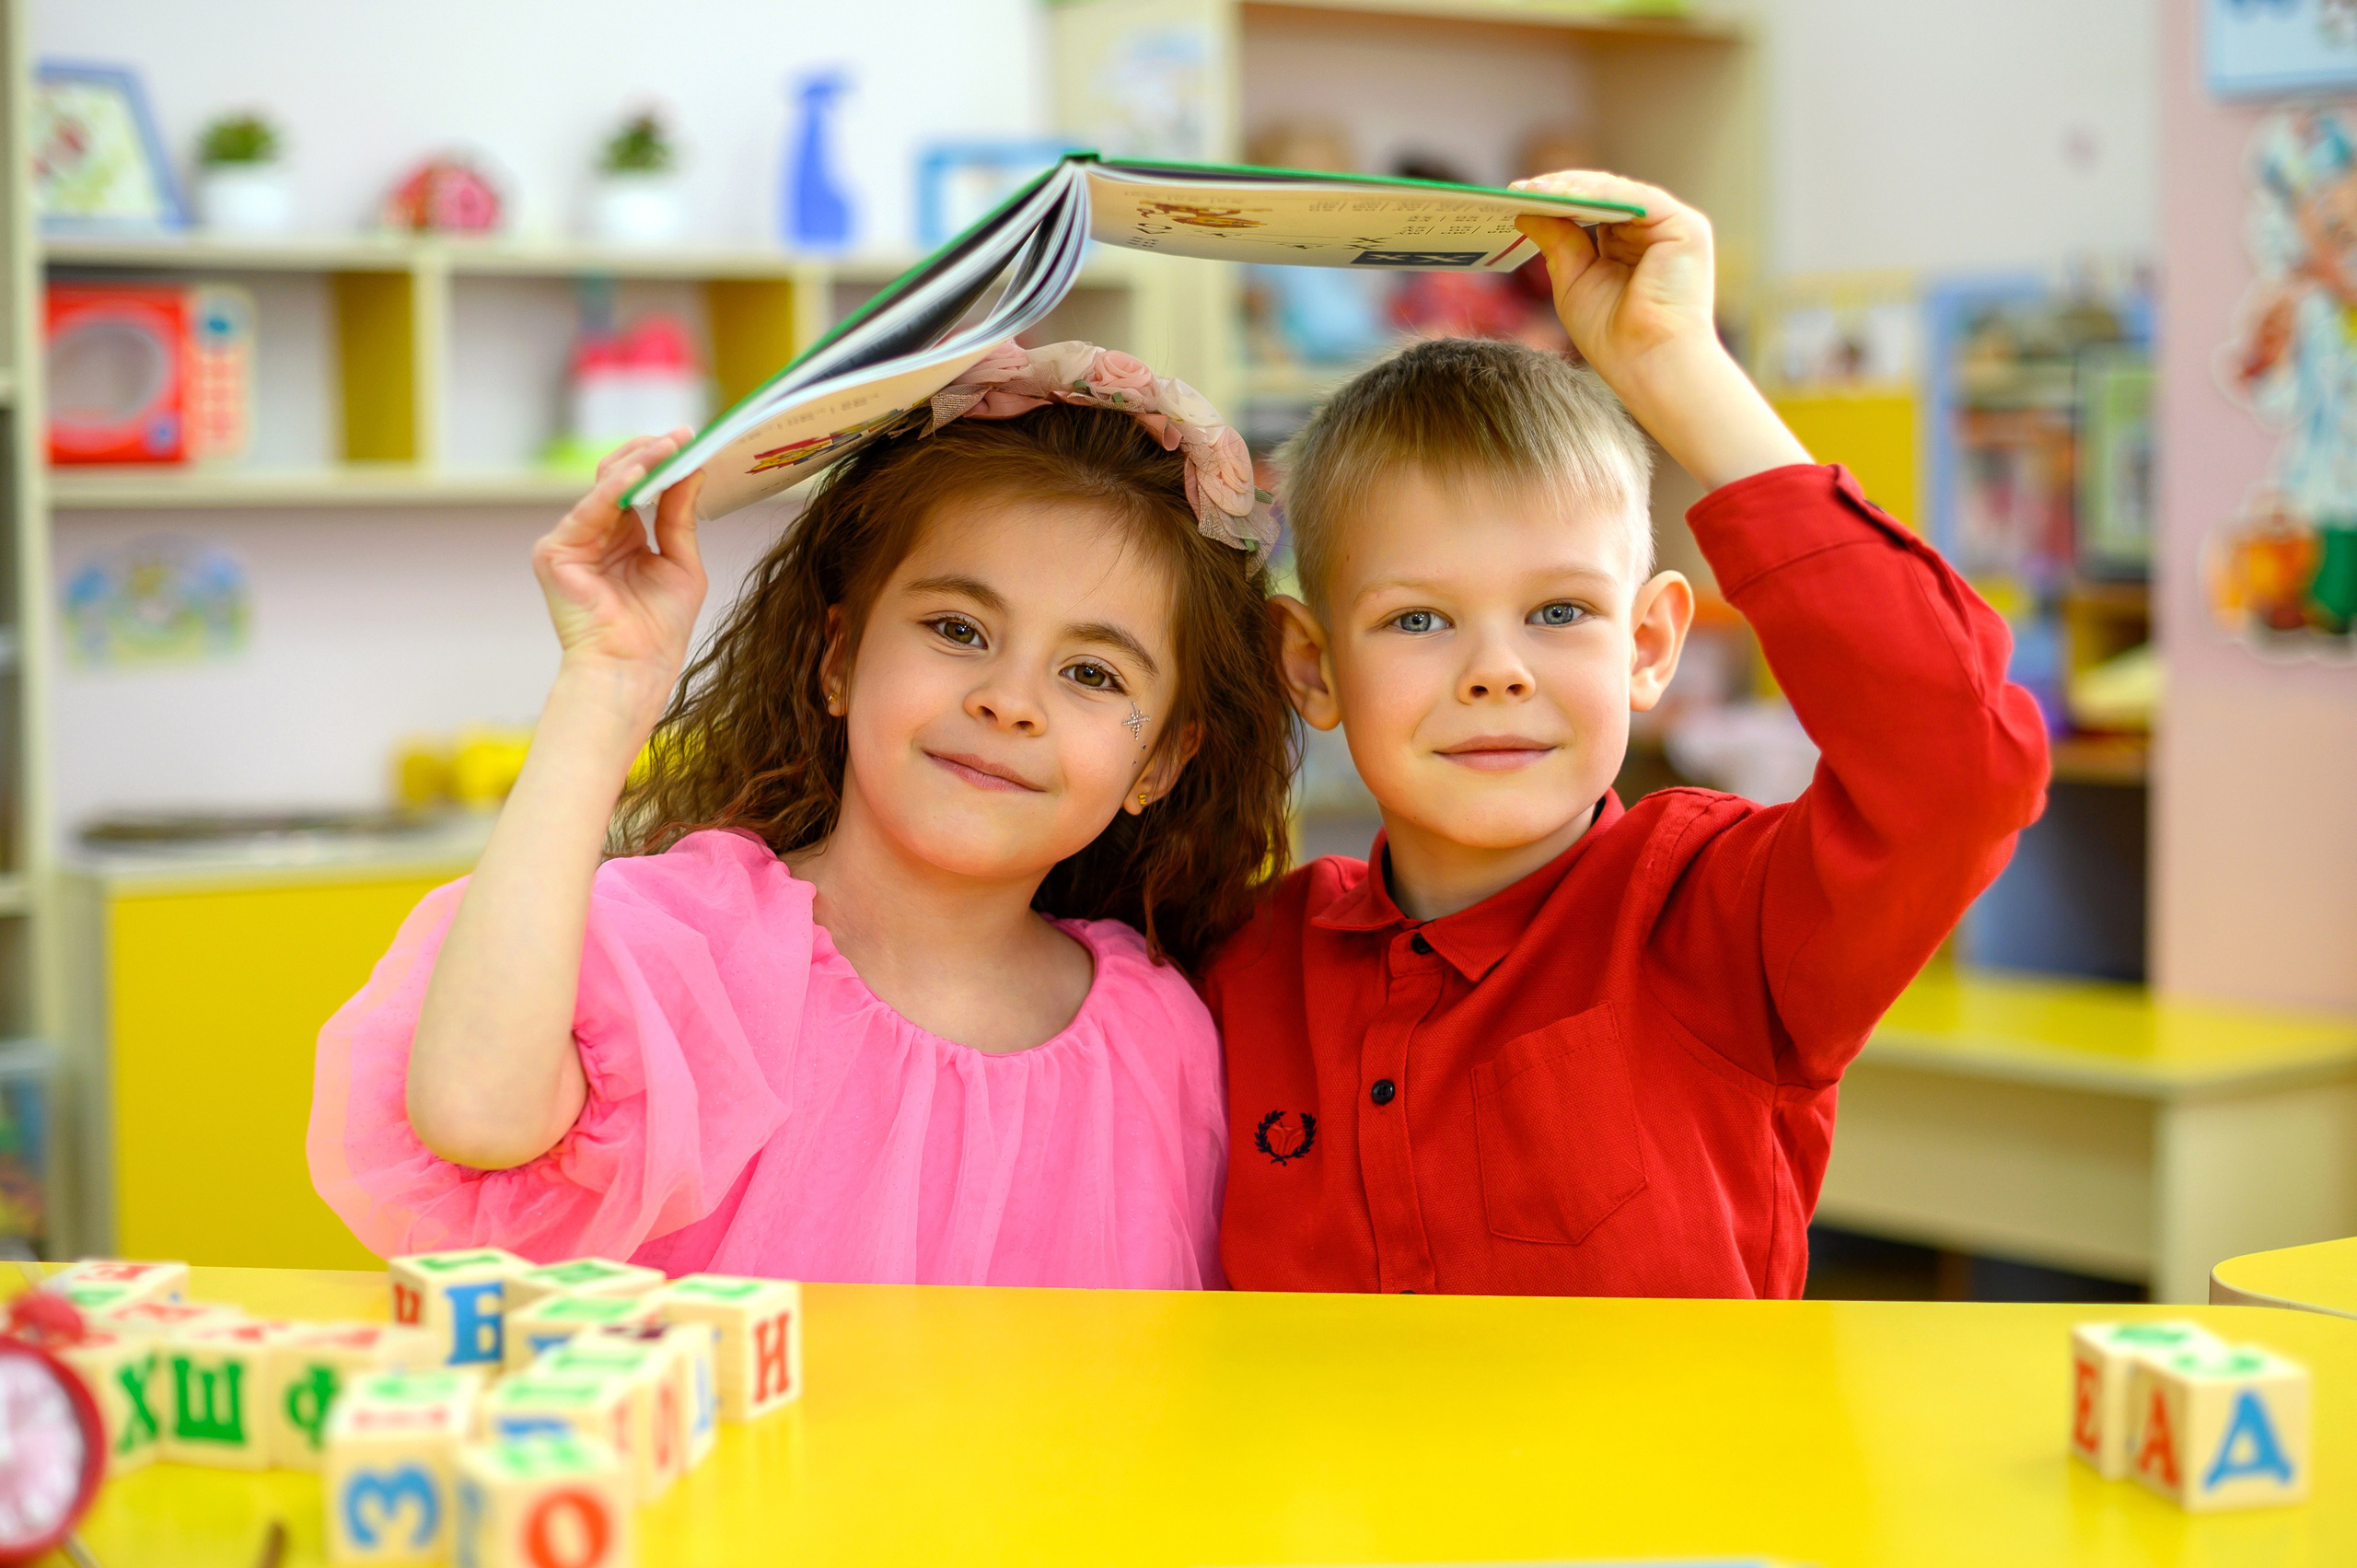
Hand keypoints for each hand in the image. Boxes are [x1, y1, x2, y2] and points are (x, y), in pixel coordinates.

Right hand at [530, 431, 707, 712]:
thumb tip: (691, 471)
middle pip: (616, 476)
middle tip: (683, 435)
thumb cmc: (658, 629)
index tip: (691, 441)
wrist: (634, 670)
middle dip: (651, 453)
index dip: (662, 462)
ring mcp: (570, 542)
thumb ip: (679, 517)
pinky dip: (614, 487)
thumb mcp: (681, 563)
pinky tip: (641, 471)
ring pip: (602, 485)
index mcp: (620, 537)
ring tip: (671, 445)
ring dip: (639, 462)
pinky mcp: (554, 553)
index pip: (636, 486)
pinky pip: (588, 509)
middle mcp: (592, 534)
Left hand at [1511, 170, 1715, 384]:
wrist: (1649, 365)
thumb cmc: (1614, 338)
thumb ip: (1557, 243)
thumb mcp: (1573, 283)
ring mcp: (1670, 226)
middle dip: (1559, 190)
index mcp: (1629, 246)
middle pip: (1602, 196)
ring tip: (1536, 189)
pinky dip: (1599, 194)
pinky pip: (1635, 198)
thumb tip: (1526, 212)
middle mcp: (1652, 231)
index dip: (1555, 202)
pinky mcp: (1684, 226)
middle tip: (1519, 188)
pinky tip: (1565, 196)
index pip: (1590, 211)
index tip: (1516, 197)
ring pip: (1616, 192)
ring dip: (1574, 187)